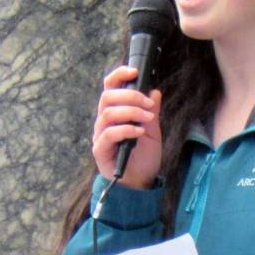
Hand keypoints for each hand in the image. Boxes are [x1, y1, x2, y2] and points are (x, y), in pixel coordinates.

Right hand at [92, 66, 162, 188]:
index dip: (119, 75)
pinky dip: (126, 129)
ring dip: (131, 112)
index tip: (134, 71)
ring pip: (108, 113)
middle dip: (130, 96)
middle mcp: (104, 122)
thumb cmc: (143, 157)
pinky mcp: (100, 150)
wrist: (140, 183)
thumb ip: (151, 113)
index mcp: (115, 113)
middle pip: (107, 97)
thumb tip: (155, 92)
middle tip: (148, 105)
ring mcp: (100, 135)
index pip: (110, 88)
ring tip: (147, 119)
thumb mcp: (153, 131)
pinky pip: (109, 133)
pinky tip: (139, 132)